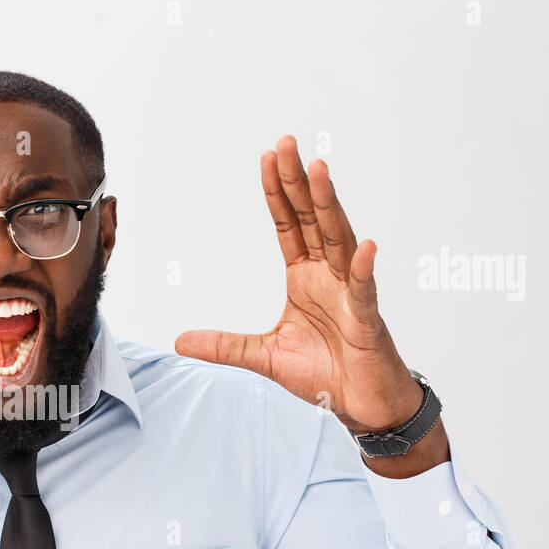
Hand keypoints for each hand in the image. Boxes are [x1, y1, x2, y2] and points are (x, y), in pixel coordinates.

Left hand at [176, 135, 425, 433]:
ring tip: (320, 170)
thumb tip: (180, 340)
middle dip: (298, 182)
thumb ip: (224, 345)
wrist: (361, 405)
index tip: (268, 157)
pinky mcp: (367, 320)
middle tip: (286, 143)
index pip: (289, 226)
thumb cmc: (324, 373)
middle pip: (313, 220)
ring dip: (330, 205)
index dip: (278, 193)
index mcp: (305, 278)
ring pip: (339, 241)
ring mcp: (350, 294)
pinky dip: (364, 269)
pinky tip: (364, 245)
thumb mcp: (262, 356)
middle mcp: (329, 276)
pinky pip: (365, 290)